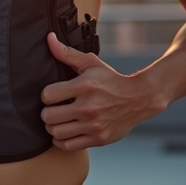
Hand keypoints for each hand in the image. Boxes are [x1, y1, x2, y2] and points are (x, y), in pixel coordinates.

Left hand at [39, 33, 164, 150]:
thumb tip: (48, 39)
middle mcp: (88, 107)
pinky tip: (64, 132)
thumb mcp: (91, 63)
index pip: (47, 95)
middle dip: (47, 112)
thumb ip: (67, 53)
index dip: (47, 95)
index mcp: (84, 86)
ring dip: (52, 127)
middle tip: (53, 109)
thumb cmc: (111, 79)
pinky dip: (60, 141)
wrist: (138, 98)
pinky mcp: (98, 139)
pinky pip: (68, 146)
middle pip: (48, 116)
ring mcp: (93, 125)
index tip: (54, 95)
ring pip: (56, 133)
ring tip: (58, 121)